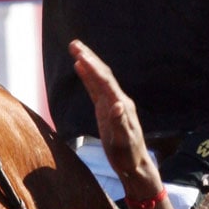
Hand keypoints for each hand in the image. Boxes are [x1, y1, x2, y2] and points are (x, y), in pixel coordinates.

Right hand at [69, 40, 158, 187]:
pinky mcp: (107, 109)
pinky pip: (96, 89)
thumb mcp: (123, 142)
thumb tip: (117, 105)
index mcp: (121, 105)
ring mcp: (113, 103)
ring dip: (88, 63)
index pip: (105, 82)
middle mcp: (118, 100)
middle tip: (74, 44)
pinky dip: (88, 77)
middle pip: (102, 74)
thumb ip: (120, 123)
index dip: (92, 68)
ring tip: (75, 49)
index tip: (80, 55)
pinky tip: (80, 68)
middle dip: (89, 58)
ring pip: (99, 79)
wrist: (135, 165)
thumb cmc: (128, 156)